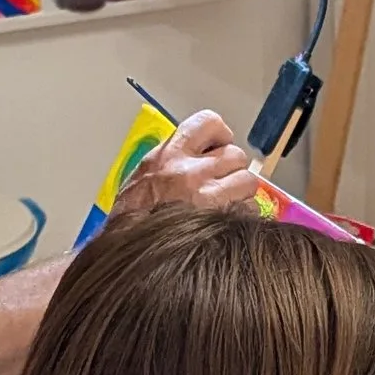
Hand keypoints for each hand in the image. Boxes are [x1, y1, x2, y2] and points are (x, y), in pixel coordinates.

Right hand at [111, 108, 261, 217]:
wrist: (125, 251)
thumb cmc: (131, 219)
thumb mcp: (144, 175)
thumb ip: (174, 160)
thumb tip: (202, 155)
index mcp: (168, 155)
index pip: (209, 123)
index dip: (220, 135)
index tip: (217, 147)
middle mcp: (188, 170)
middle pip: (235, 154)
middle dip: (232, 169)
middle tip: (221, 183)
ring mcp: (205, 195)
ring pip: (247, 181)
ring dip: (241, 193)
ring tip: (226, 203)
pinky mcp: (219, 219)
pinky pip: (248, 209)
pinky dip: (243, 214)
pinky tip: (228, 221)